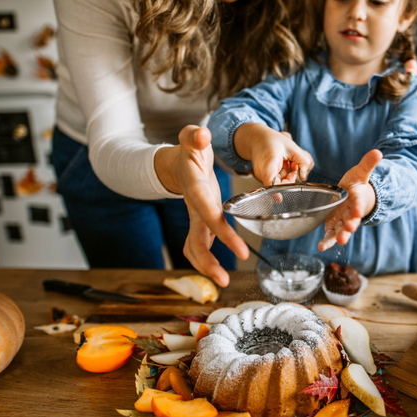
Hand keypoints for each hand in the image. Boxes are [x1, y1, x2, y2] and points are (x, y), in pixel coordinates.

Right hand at [156, 125, 248, 285]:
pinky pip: (200, 245)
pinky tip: (219, 271)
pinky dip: (206, 260)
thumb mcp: (190, 137)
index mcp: (195, 189)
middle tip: (224, 280)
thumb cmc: (189, 149)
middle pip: (196, 239)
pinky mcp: (201, 221)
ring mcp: (196, 216)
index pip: (208, 213)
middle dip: (207, 261)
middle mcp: (194, 207)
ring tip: (223, 281)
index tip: (240, 249)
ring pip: (195, 247)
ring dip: (206, 266)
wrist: (176, 161)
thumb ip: (194, 135)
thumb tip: (201, 134)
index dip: (222, 231)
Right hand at [234, 124, 313, 186]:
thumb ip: (303, 161)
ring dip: (286, 176)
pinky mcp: (261, 177)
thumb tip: (304, 176)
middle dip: (289, 180)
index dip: (275, 190)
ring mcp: (260, 175)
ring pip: (277, 183)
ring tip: (287, 163)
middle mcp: (262, 170)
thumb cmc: (272, 141)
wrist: (256, 138)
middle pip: (276, 184)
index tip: (280, 198)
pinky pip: (274, 180)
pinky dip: (281, 175)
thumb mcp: (292, 146)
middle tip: (293, 169)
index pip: (270, 179)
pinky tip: (282, 165)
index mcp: (270, 160)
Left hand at [318, 150, 382, 251]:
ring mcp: (342, 221)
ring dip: (340, 236)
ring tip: (340, 241)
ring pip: (341, 230)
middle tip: (350, 228)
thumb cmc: (356, 184)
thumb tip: (378, 152)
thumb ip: (367, 164)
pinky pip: (330, 235)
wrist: (352, 197)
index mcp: (357, 199)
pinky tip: (321, 247)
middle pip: (351, 220)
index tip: (358, 210)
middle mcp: (350, 213)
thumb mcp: (360, 173)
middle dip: (351, 224)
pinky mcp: (333, 226)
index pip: (359, 203)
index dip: (358, 207)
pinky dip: (326, 242)